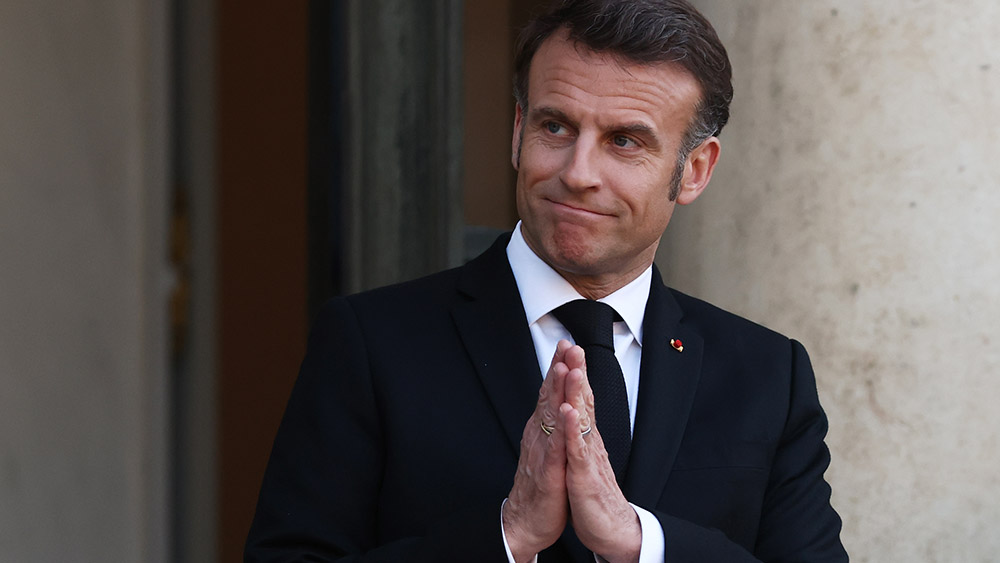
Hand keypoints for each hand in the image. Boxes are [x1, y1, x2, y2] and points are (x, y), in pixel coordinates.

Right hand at [503, 340, 573, 561]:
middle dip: (558, 370)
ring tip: (563, 368)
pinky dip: (561, 430)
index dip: (558, 368)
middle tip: (567, 345)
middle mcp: (539, 436)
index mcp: (541, 430)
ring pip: (550, 417)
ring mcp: (542, 452)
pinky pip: (556, 448)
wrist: (524, 522)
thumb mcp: (546, 448)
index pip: (550, 393)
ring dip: (557, 392)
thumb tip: (554, 402)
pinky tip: (565, 415)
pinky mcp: (549, 473)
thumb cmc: (538, 486)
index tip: (567, 345)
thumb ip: (549, 425)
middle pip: (548, 397)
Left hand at [562, 349, 641, 562]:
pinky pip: (577, 449)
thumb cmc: (593, 495)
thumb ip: (581, 435)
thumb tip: (577, 412)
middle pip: (584, 401)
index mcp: (586, 438)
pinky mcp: (584, 475)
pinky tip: (568, 412)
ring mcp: (588, 456)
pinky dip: (572, 429)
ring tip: (574, 368)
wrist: (609, 528)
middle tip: (574, 345)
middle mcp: (590, 442)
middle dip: (578, 372)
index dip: (574, 373)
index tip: (568, 348)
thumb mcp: (583, 458)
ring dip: (577, 393)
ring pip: (583, 419)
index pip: (580, 399)